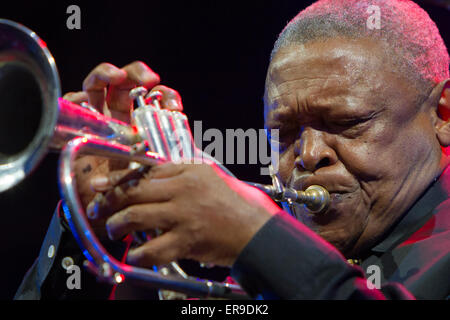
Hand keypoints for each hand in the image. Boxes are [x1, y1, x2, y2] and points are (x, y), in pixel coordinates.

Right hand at [62, 61, 182, 237]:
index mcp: (142, 126)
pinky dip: (80, 94)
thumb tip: (191, 143)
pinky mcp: (76, 126)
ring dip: (107, 74)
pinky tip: (90, 98)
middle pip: (125, 86)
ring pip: (99, 86)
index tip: (173, 101)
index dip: (164, 95)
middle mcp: (120, 120)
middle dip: (136, 74)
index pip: (153, 100)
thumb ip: (171, 155)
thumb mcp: (156, 170)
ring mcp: (97, 120)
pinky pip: (73, 102)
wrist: (106, 212)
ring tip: (118, 75)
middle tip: (149, 79)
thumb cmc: (133, 190)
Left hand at [87, 161, 280, 266]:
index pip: (143, 171)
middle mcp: (182, 189)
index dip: (117, 178)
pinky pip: (151, 250)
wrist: (255, 230)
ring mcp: (183, 215)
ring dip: (117, 225)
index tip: (100, 183)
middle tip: (97, 208)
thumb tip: (149, 176)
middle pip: (133, 191)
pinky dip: (138, 254)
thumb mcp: (208, 176)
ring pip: (135, 217)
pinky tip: (135, 255)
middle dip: (108, 201)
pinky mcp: (186, 240)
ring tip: (114, 230)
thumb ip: (180, 173)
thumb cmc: (234, 203)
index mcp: (188, 171)